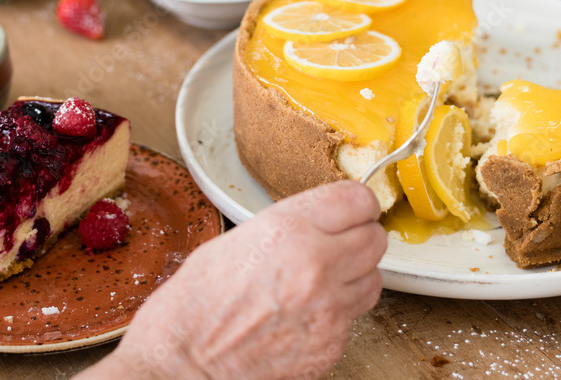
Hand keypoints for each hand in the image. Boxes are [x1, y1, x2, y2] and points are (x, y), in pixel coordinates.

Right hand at [82, 180, 386, 379]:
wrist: (185, 360)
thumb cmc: (197, 301)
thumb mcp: (241, 238)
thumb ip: (291, 226)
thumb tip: (322, 222)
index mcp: (290, 230)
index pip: (358, 200)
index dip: (357, 204)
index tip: (353, 209)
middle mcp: (316, 265)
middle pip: (375, 239)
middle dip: (359, 237)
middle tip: (338, 243)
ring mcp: (329, 309)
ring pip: (373, 280)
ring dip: (354, 276)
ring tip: (321, 280)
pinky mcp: (331, 345)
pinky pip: (353, 318)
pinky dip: (338, 312)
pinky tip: (307, 312)